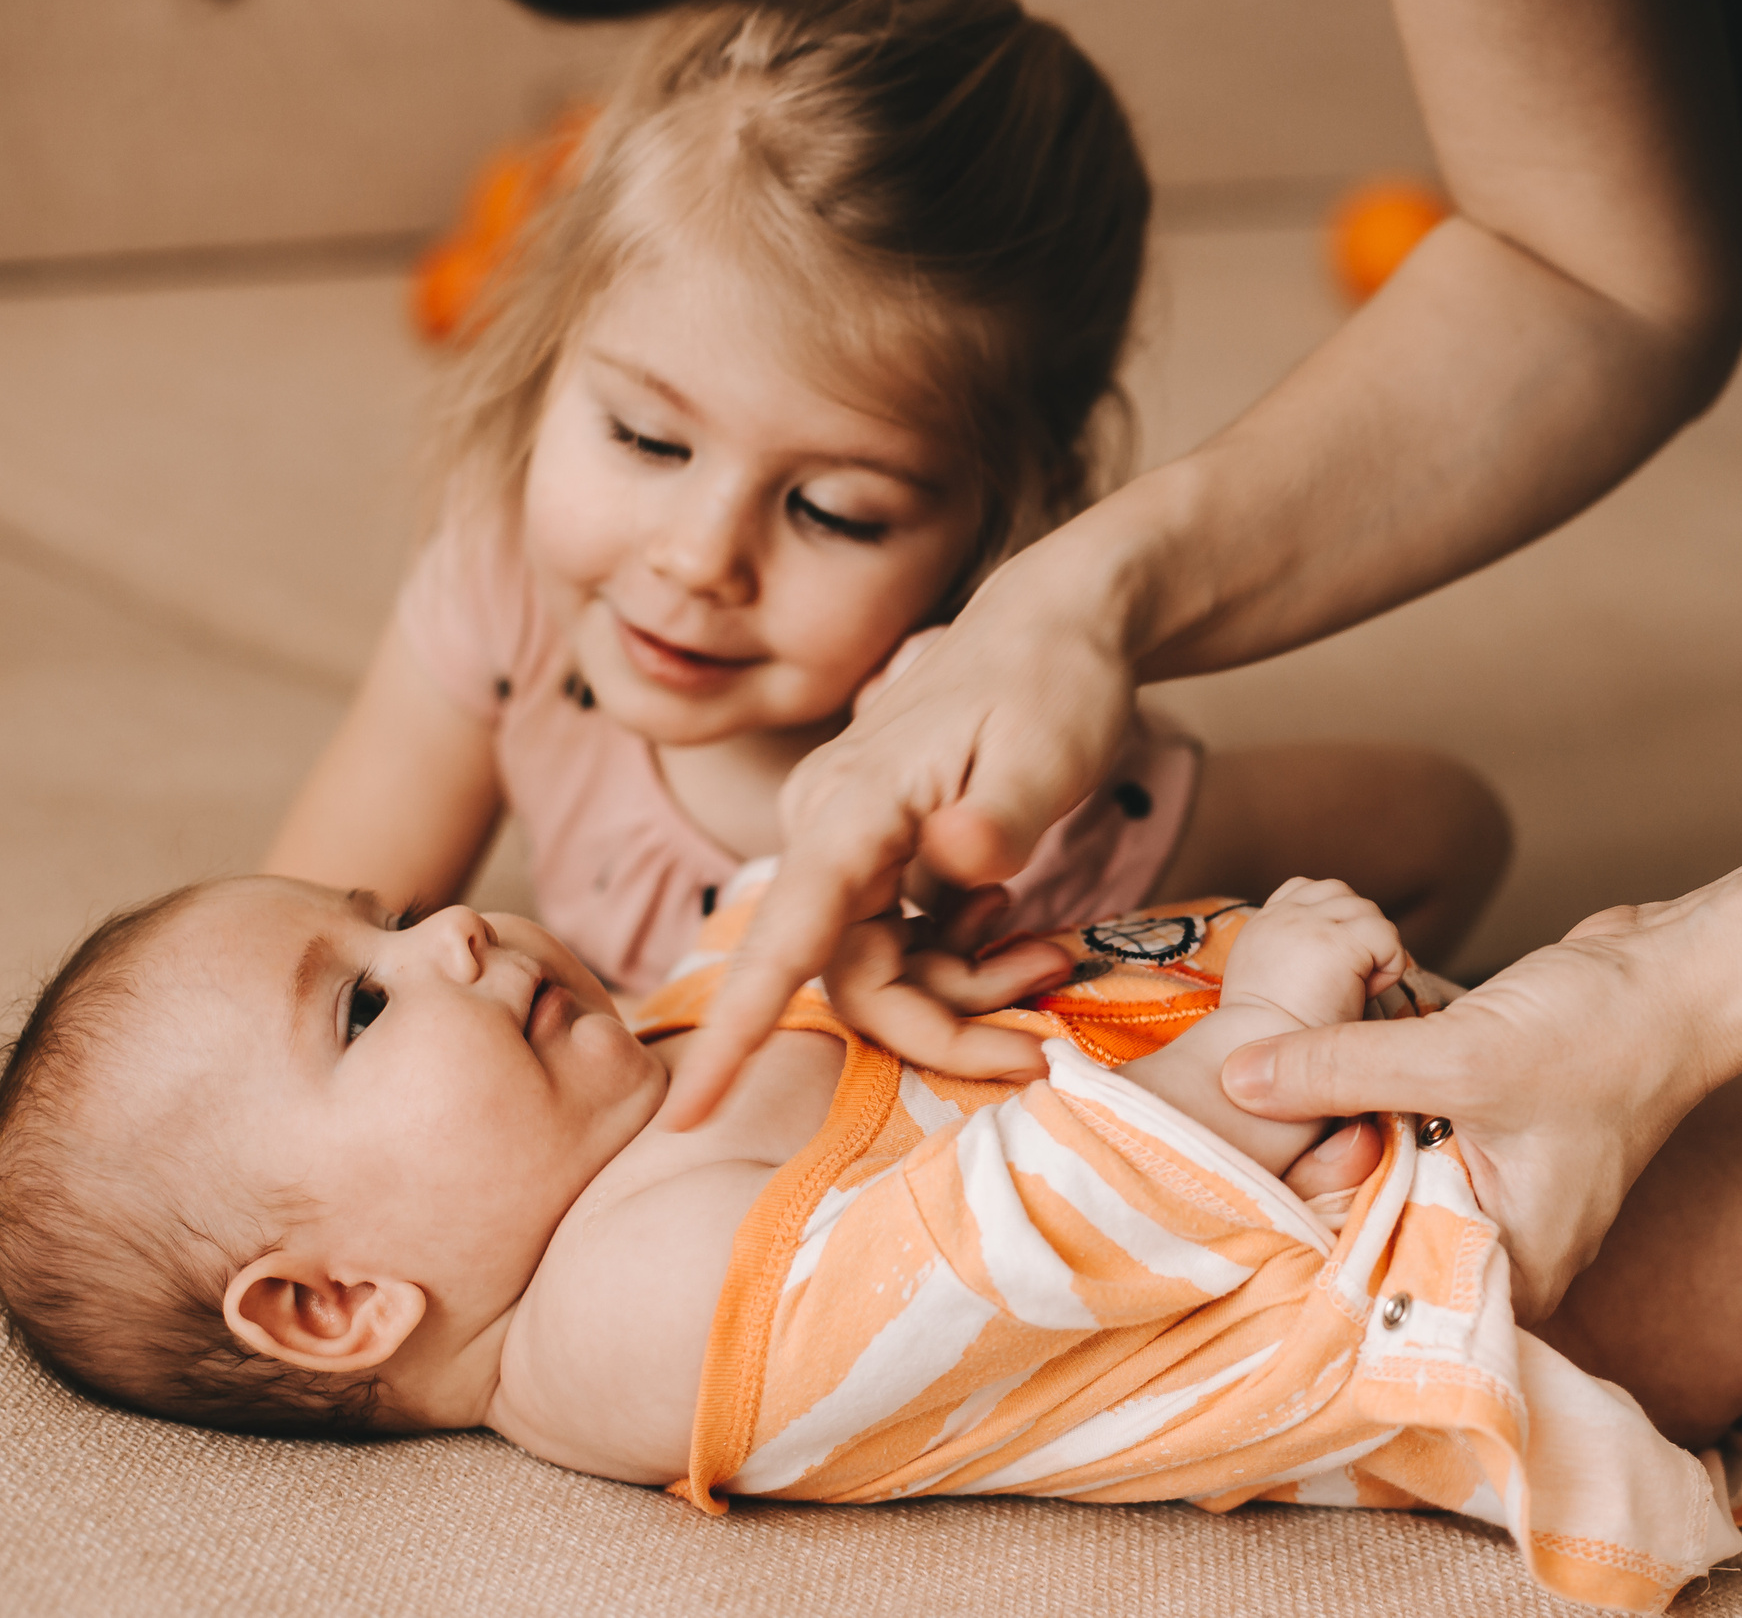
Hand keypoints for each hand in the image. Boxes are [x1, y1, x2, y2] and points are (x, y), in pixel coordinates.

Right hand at [664, 575, 1133, 1127]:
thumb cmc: (1051, 682)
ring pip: (879, 971)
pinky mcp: (874, 857)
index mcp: (852, 809)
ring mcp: (846, 845)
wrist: (1054, 627)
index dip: (738, 1030)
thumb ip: (998, 820)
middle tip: (1042, 1038)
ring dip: (963, 992)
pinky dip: (959, 961)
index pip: (785, 937)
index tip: (687, 1113)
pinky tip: (1012, 922)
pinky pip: (898, 945)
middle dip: (946, 1025)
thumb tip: (951, 871)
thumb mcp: (1048, 751)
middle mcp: (827, 829)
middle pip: (854, 982)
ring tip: (1048, 955)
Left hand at [1218, 904, 1734, 1321]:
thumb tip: (1238, 1079)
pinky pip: (1411, 1135)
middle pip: (1387, 1236)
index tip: (1243, 1234)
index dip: (1320, 1266)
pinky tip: (1315, 1087)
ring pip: (1393, 1178)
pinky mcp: (1490, 1131)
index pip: (1395, 1294)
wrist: (1674, 972)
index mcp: (1517, 1264)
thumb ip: (1343, 1068)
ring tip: (1256, 1132)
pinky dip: (1375, 1111)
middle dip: (1322, 1200)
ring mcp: (1502, 1184)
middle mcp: (1510, 1240)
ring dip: (1343, 1145)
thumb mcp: (1457, 1055)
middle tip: (1231, 1176)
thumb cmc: (1600, 1034)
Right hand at [1219, 877, 1411, 1032]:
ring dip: (1372, 952)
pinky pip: (1386, 937)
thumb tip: (1337, 961)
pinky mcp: (1333, 943)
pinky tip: (1364, 997)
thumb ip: (1296, 958)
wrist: (1253, 1064)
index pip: (1309, 891)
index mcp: (1264, 924)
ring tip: (1351, 994)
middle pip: (1342, 894)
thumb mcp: (1273, 986)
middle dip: (1354, 933)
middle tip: (1343, 985)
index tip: (1332, 971)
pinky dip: (1388, 967)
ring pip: (1367, 912)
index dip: (1333, 922)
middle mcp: (1280, 916)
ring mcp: (1305, 924)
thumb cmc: (1275, 1043)